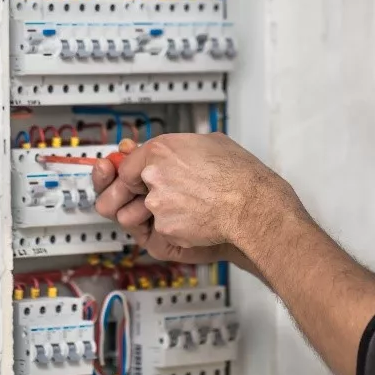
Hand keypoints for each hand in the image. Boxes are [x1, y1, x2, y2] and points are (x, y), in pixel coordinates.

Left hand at [93, 133, 290, 249]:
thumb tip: (170, 149)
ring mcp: (157, 203)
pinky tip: (196, 221)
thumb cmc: (239, 174)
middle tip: (140, 199)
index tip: (130, 179)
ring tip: (182, 211)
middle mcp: (153, 175)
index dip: (130, 174)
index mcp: (160, 150)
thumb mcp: (208, 143)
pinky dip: (175, 230)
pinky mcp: (165, 229)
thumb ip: (178, 147)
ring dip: (154, 215)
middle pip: (121, 191)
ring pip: (141, 214)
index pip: (126, 164)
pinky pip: (161, 231)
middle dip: (126, 197)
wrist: (253, 205)